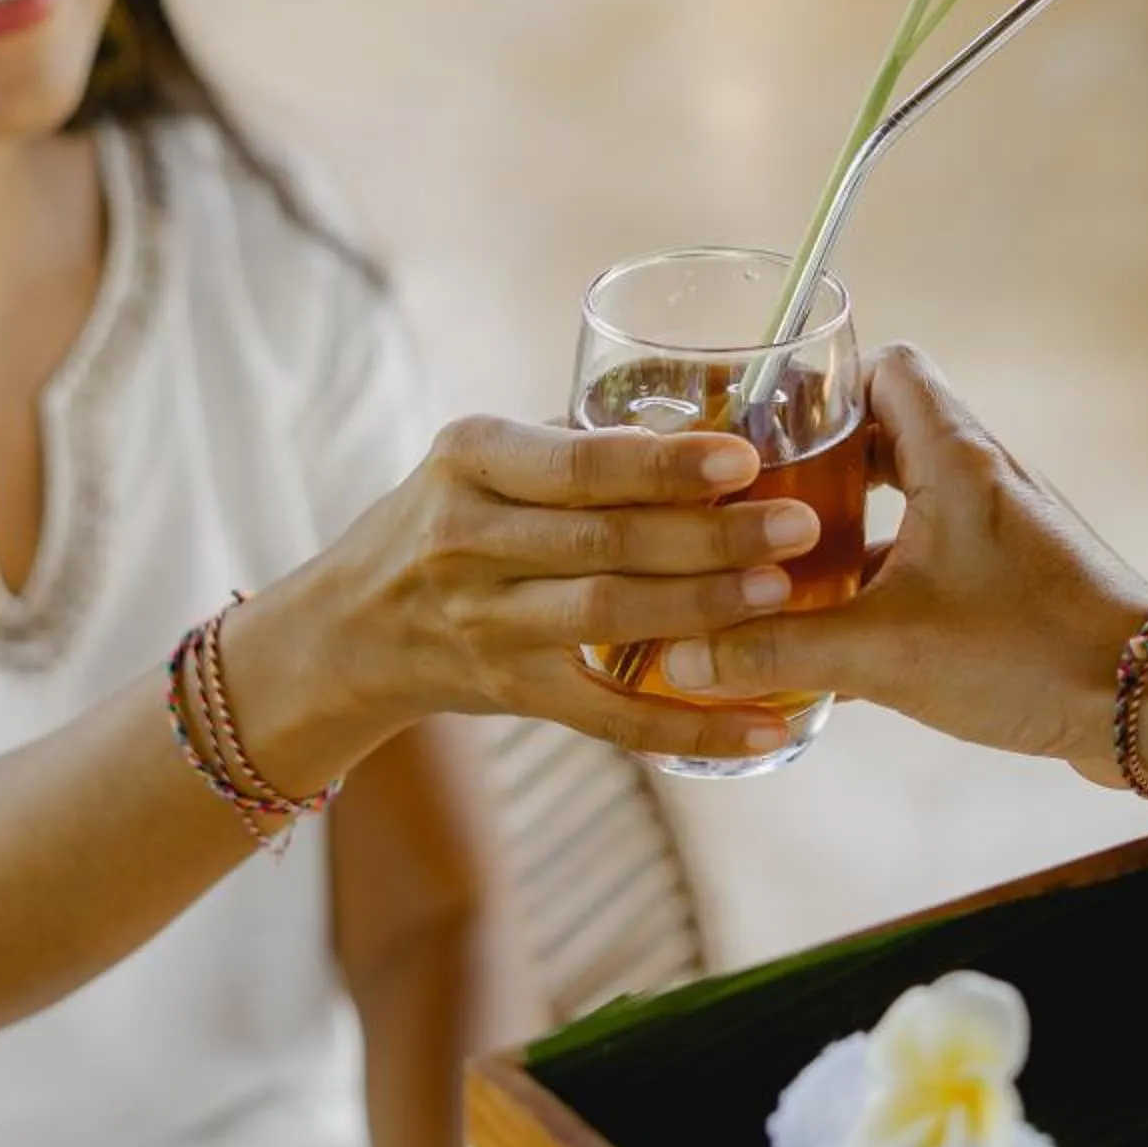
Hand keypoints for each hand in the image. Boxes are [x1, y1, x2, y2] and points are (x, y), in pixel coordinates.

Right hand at [288, 415, 823, 761]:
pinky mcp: (513, 693)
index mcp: (470, 459)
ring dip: (704, 609)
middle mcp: (467, 540)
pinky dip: (693, 728)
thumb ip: (578, 445)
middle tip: (796, 526)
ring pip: (608, 619)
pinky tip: (765, 728)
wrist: (350, 626)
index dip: (662, 465)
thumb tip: (717, 417)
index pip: (576, 464)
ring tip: (784, 593)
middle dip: (710, 536)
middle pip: (604, 542)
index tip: (743, 459)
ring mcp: (486, 624)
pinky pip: (612, 719)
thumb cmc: (447, 519)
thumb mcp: (483, 461)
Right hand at [658, 346, 1147, 778]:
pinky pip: (928, 557)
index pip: (882, 366)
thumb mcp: (886, 653)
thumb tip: (688, 657)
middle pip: (881, 433)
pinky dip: (880, 583)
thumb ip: (781, 649)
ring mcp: (1000, 529)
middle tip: (752, 506)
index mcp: (954, 457)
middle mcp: (981, 477)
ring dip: (843, 531)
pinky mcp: (1012, 580)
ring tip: (778, 572)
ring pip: (904, 502)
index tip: (761, 430)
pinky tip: (835, 641)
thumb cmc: (1031, 655)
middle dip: (812, 467)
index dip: (818, 386)